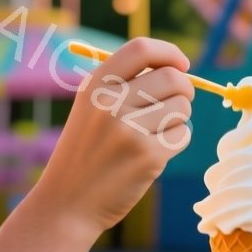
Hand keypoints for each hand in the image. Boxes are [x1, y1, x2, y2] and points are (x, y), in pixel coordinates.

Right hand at [31, 38, 194, 231]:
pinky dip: (175, 142)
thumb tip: (180, 68)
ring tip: (153, 134)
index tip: (181, 65)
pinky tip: (152, 154)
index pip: (141, 49)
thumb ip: (126, 83)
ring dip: (177, 119)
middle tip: (176, 103)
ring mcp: (129, 130)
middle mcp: (110, 102)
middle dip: (185, 89)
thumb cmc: (87, 151)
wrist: (67, 203)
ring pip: (182, 107)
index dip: (169, 53)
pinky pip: (182, 135)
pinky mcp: (148, 157)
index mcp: (95, 85)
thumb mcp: (91, 108)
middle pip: (173, 78)